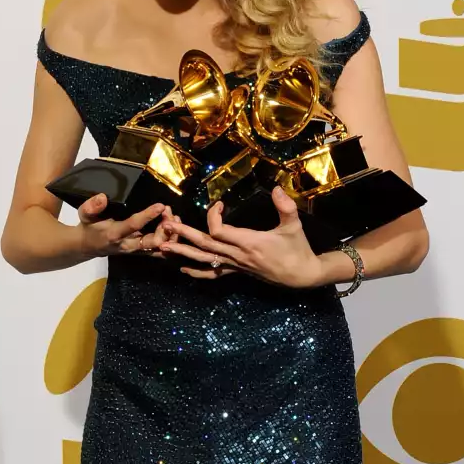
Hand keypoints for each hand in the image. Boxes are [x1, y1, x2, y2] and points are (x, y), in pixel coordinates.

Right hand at [77, 194, 171, 258]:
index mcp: (114, 234)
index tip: (160, 205)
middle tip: (168, 211)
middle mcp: (128, 245)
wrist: (88, 246)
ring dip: (169, 234)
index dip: (148, 216)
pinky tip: (173, 227)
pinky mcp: (140, 252)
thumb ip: (91, 206)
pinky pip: (159, 251)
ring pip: (159, 248)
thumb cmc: (89, 227)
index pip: (133, 225)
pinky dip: (169, 241)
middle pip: (152, 241)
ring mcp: (135, 251)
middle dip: (164, 228)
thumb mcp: (84, 214)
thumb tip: (103, 197)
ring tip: (173, 216)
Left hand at [164, 188, 324, 286]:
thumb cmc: (297, 249)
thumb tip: (276, 187)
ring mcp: (235, 265)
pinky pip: (213, 273)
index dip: (213, 216)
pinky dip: (197, 271)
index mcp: (249, 243)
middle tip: (167, 225)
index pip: (220, 231)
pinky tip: (183, 268)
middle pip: (205, 245)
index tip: (219, 204)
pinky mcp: (237, 271)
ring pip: (204, 260)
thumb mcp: (294, 225)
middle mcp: (237, 256)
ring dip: (183, 253)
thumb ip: (285, 206)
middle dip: (184, 235)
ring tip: (163, 247)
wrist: (300, 275)